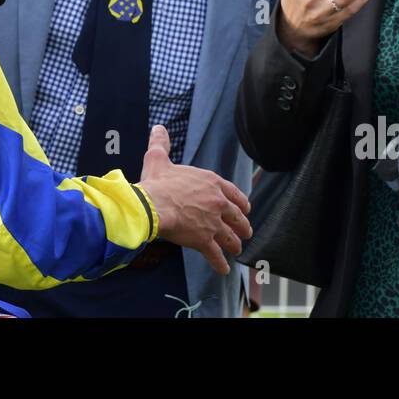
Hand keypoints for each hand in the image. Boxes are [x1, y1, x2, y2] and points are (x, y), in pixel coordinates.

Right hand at [137, 125, 251, 274]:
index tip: (245, 208)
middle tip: (246, 232)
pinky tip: (224, 270)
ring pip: (231, 236)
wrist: (152, 205)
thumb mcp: (158, 159)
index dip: (241, 202)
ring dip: (235, 244)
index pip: (234, 193)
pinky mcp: (204, 240)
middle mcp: (217, 203)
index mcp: (211, 182)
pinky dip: (220, 264)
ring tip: (237, 250)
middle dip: (243, 225)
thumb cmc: (156, 182)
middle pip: (237, 216)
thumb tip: (158, 128)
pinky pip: (216, 255)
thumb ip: (161, 143)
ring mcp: (213, 223)